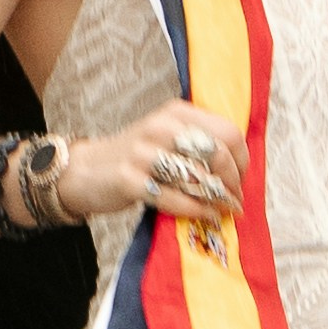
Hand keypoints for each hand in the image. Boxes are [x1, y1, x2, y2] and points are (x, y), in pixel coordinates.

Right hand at [51, 108, 244, 238]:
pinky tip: (206, 215)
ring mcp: (143, 152)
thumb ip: (200, 145)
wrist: (86, 171)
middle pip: (216, 152)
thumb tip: (239, 170)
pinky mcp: (129, 179)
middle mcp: (161, 126)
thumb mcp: (169, 138)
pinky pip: (172, 197)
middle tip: (235, 200)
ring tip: (225, 211)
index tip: (241, 179)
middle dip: (232, 180)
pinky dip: (194, 209)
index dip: (241, 159)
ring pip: (195, 175)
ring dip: (216, 198)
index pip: (227, 131)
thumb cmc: (137, 158)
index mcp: (177, 112)